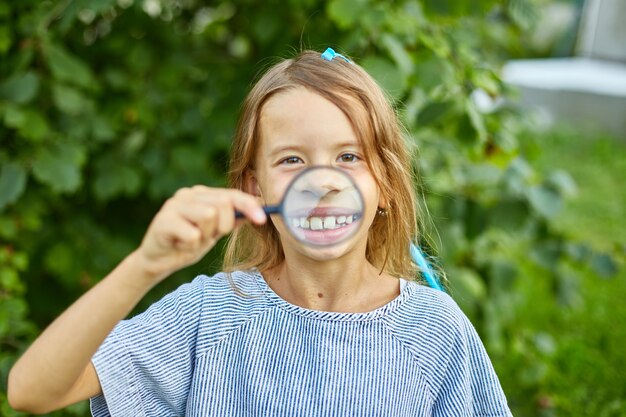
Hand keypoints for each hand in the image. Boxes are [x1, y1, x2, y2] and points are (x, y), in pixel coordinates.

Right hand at [133, 186, 265, 283]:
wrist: (158, 261)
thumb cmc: (187, 243)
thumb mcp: (214, 232)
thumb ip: (233, 220)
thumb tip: (259, 210)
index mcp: (202, 194)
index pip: (231, 194)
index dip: (249, 205)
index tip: (263, 219)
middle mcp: (188, 194)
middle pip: (223, 203)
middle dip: (223, 226)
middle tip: (208, 237)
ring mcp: (174, 205)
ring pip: (209, 215)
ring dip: (205, 236)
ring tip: (192, 240)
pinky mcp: (163, 221)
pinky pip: (193, 234)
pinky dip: (191, 246)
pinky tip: (180, 245)